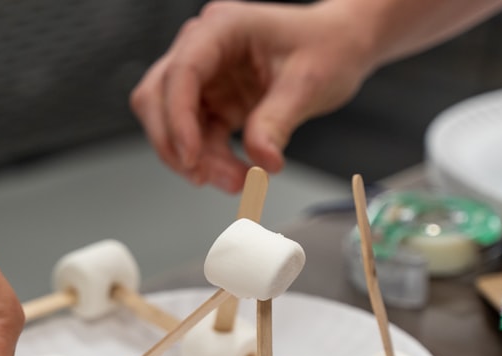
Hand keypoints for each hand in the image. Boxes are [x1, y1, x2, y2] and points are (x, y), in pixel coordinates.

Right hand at [131, 0, 375, 192]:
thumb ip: (278, 121)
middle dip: (176, 143)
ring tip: (236, 182)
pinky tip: (237, 174)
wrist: (342, 48)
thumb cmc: (328, 47)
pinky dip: (210, 160)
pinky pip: (197, 136)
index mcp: (223, 28)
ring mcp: (207, 76)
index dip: (178, 118)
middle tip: (205, 176)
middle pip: (158, 97)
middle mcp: (205, 48)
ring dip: (195, 158)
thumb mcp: (308, 84)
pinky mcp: (215, 101)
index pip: (182, 72)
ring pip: (172, 123)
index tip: (191, 157)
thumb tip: (260, 161)